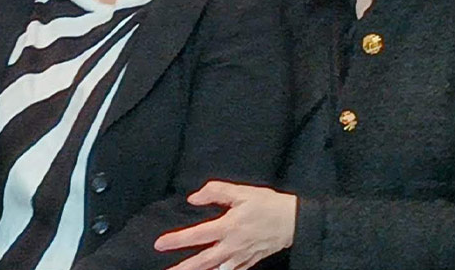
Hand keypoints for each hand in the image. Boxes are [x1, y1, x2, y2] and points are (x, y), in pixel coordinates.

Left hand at [154, 181, 296, 269]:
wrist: (294, 221)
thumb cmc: (267, 204)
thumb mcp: (242, 192)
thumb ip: (216, 192)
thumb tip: (193, 198)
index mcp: (229, 226)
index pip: (198, 235)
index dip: (177, 240)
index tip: (160, 244)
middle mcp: (233, 245)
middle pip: (203, 260)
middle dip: (184, 267)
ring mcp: (241, 256)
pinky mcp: (249, 261)